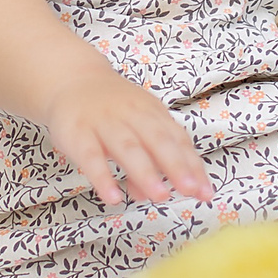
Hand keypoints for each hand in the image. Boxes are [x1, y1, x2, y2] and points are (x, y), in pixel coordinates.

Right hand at [40, 71, 212, 210]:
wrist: (72, 79)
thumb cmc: (112, 109)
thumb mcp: (135, 128)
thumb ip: (149, 161)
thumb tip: (153, 194)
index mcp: (152, 113)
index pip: (177, 140)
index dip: (192, 165)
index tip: (205, 192)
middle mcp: (131, 116)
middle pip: (157, 140)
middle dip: (176, 165)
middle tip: (190, 190)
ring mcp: (104, 123)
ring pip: (128, 147)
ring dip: (145, 172)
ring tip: (159, 196)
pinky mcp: (77, 133)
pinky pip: (90, 157)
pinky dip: (102, 177)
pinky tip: (113, 197)